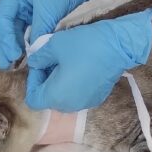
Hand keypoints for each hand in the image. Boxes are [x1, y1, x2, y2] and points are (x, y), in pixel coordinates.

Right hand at [0, 0, 111, 69]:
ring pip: (10, 29)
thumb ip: (38, 33)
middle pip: (2, 25)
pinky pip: (21, 30)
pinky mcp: (29, 12)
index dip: (5, 39)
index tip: (12, 56)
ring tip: (11, 64)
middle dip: (4, 45)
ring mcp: (20, 5)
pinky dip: (21, 41)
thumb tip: (32, 55)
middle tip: (6, 64)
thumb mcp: (49, 12)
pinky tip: (22, 55)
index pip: (2, 19)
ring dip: (11, 45)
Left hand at [25, 10, 151, 111]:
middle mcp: (69, 106)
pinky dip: (74, 84)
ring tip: (66, 62)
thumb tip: (35, 63)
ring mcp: (85, 104)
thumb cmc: (84, 45)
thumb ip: (39, 57)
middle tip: (51, 60)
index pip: (33, 98)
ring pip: (63, 97)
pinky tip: (80, 66)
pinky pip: (77, 94)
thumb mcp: (54, 45)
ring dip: (60, 82)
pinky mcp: (96, 98)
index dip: (32, 81)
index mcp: (56, 96)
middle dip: (46, 80)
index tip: (40, 63)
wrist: (119, 46)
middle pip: (48, 99)